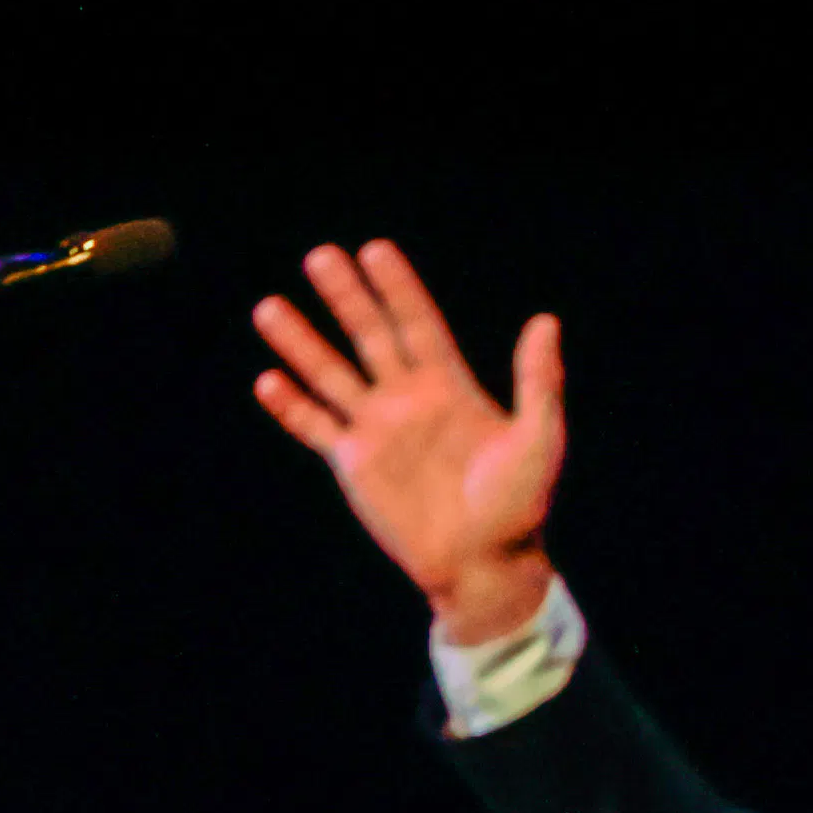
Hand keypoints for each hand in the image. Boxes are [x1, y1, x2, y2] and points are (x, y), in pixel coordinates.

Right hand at [250, 242, 567, 641]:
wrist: (484, 562)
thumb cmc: (519, 503)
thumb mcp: (537, 437)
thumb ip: (537, 381)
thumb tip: (545, 320)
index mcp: (451, 387)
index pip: (417, 324)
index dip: (398, 288)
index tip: (375, 249)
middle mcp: (408, 400)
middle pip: (369, 336)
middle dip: (345, 297)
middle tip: (319, 255)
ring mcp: (377, 429)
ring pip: (331, 374)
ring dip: (300, 343)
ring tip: (268, 307)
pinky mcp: (354, 463)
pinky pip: (315, 427)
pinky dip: (290, 406)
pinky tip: (267, 380)